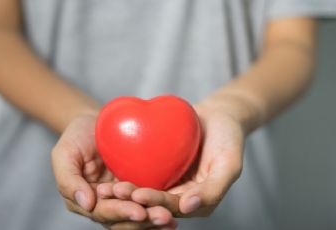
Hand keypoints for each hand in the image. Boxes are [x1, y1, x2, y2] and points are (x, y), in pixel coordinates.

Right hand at [51, 114, 177, 228]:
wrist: (95, 123)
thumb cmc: (77, 136)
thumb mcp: (65, 154)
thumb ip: (68, 180)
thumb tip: (87, 204)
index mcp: (86, 201)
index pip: (103, 212)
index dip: (121, 213)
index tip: (139, 211)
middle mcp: (104, 204)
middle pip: (124, 220)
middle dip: (143, 220)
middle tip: (164, 216)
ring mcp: (122, 199)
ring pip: (137, 217)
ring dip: (153, 220)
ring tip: (170, 218)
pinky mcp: (137, 189)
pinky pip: (148, 203)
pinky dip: (160, 208)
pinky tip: (175, 211)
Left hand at [98, 105, 243, 217]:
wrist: (218, 116)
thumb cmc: (228, 139)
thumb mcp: (229, 164)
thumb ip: (213, 189)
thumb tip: (188, 209)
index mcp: (196, 202)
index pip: (171, 207)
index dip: (154, 203)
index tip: (137, 195)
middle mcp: (179, 196)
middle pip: (153, 203)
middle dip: (133, 201)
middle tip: (114, 192)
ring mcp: (167, 183)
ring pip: (143, 191)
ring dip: (125, 192)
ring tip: (106, 187)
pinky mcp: (158, 169)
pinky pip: (140, 174)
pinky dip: (126, 175)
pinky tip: (110, 172)